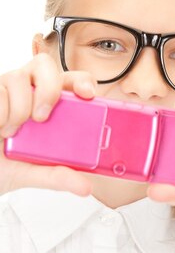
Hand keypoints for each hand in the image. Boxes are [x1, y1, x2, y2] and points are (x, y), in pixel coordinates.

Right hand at [0, 53, 96, 197]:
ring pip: (19, 78)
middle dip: (48, 89)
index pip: (71, 81)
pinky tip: (0, 127)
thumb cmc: (5, 164)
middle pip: (45, 66)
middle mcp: (29, 90)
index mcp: (50, 104)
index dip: (82, 80)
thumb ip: (58, 176)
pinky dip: (2, 112)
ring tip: (12, 132)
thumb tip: (86, 187)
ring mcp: (7, 89)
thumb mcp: (34, 173)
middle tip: (42, 118)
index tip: (88, 95)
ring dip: (19, 108)